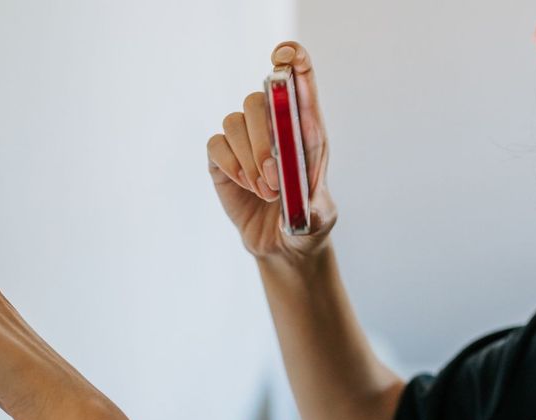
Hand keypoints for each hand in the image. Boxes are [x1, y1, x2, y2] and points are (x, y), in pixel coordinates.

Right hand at [206, 41, 337, 262]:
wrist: (282, 247)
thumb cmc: (306, 226)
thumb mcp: (319, 219)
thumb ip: (312, 207)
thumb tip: (299, 198)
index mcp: (306, 130)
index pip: (299, 80)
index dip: (293, 61)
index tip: (284, 55)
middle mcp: (274, 127)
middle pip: (259, 98)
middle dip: (263, 138)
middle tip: (274, 180)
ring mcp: (245, 140)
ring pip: (235, 121)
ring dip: (249, 159)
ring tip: (265, 192)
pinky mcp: (223, 158)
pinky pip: (217, 144)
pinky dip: (231, 165)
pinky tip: (246, 187)